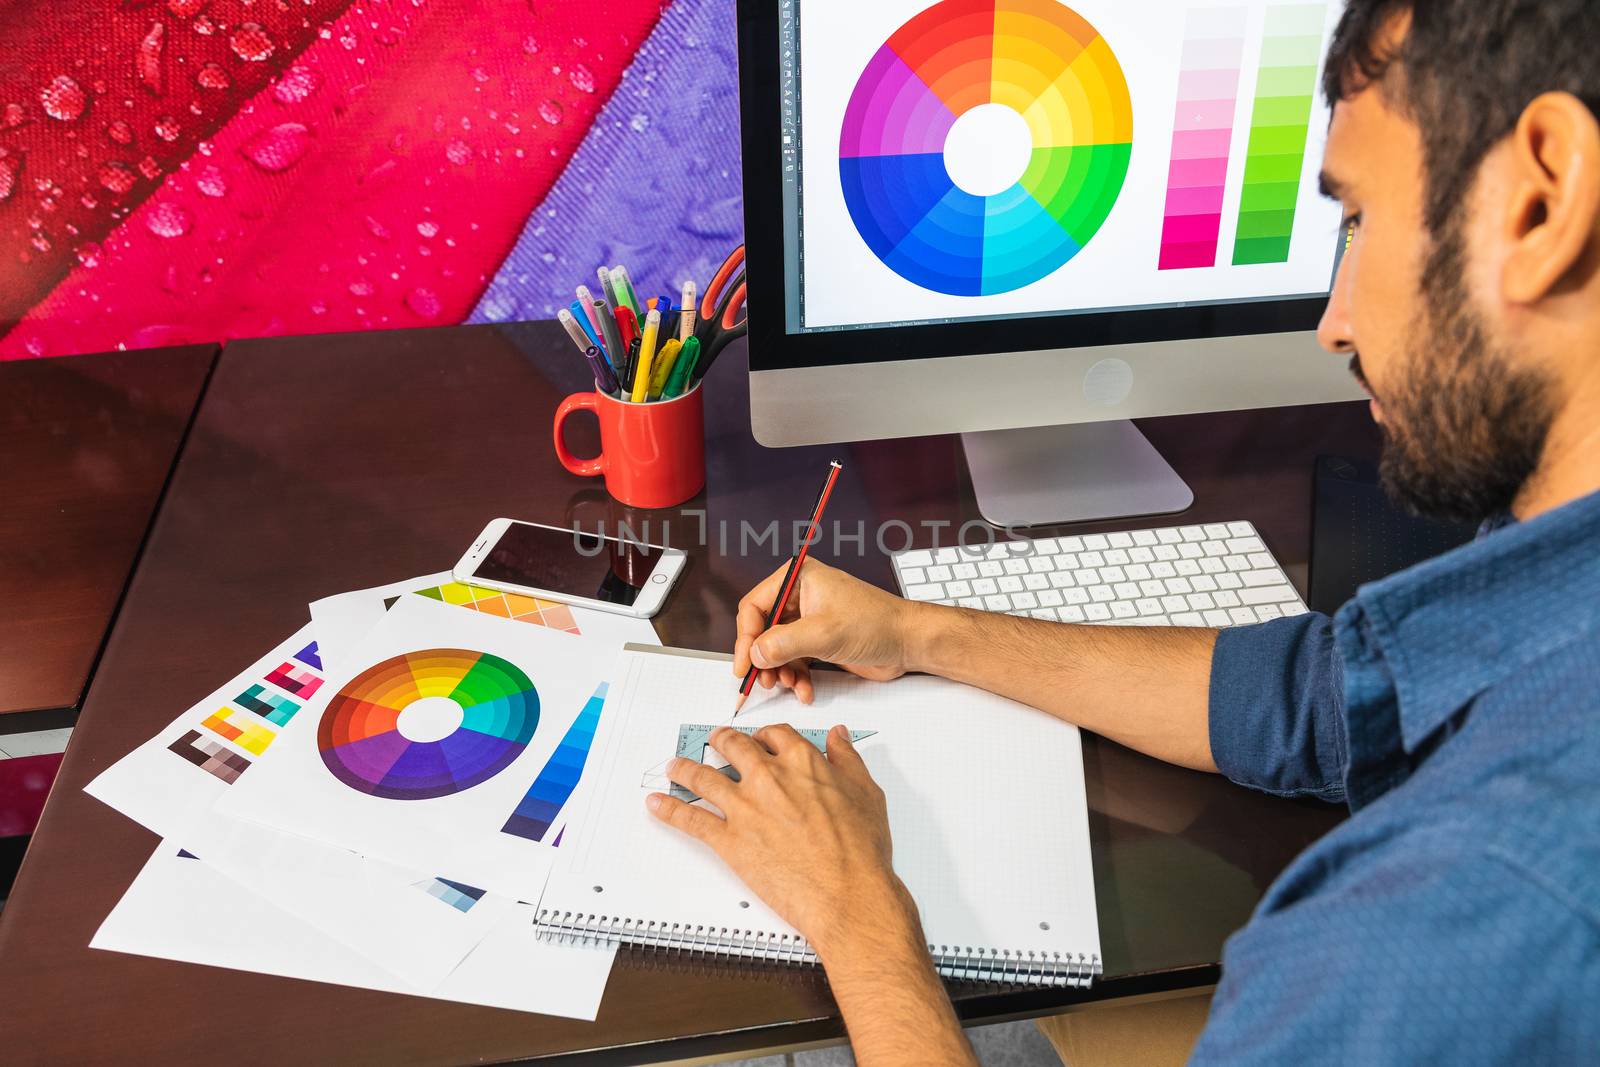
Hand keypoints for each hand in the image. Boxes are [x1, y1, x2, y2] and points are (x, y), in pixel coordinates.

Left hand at [646, 723, 918, 959]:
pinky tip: (656, 803)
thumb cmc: (862, 850)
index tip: (759, 739)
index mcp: (802, 762)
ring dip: (684, 768)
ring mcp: (745, 808)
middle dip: (720, 741)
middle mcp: (768, 777)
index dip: (763, 736)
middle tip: (714, 741)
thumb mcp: (866, 793)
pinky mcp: (729, 840)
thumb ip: (848, 759)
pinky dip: (668, 810)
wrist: (848, 894)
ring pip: (703, 777)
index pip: (773, 736)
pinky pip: (690, 820)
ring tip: (674, 766)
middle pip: (733, 746)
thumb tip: (838, 736)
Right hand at [733, 558, 924, 702]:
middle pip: (763, 629)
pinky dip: (796, 676)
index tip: (743, 665)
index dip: (746, 637)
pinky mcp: (819, 639)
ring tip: (789, 685)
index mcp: (799, 578)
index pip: (755, 606)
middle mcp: (801, 595)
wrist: (908, 642)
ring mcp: (810, 619)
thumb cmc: (877, 623)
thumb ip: (783, 644)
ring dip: (780, 671)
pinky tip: (805, 690)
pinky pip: (795, 659)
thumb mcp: (824, 634)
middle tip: (764, 681)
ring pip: (777, 648)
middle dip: (763, 658)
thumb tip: (754, 654)